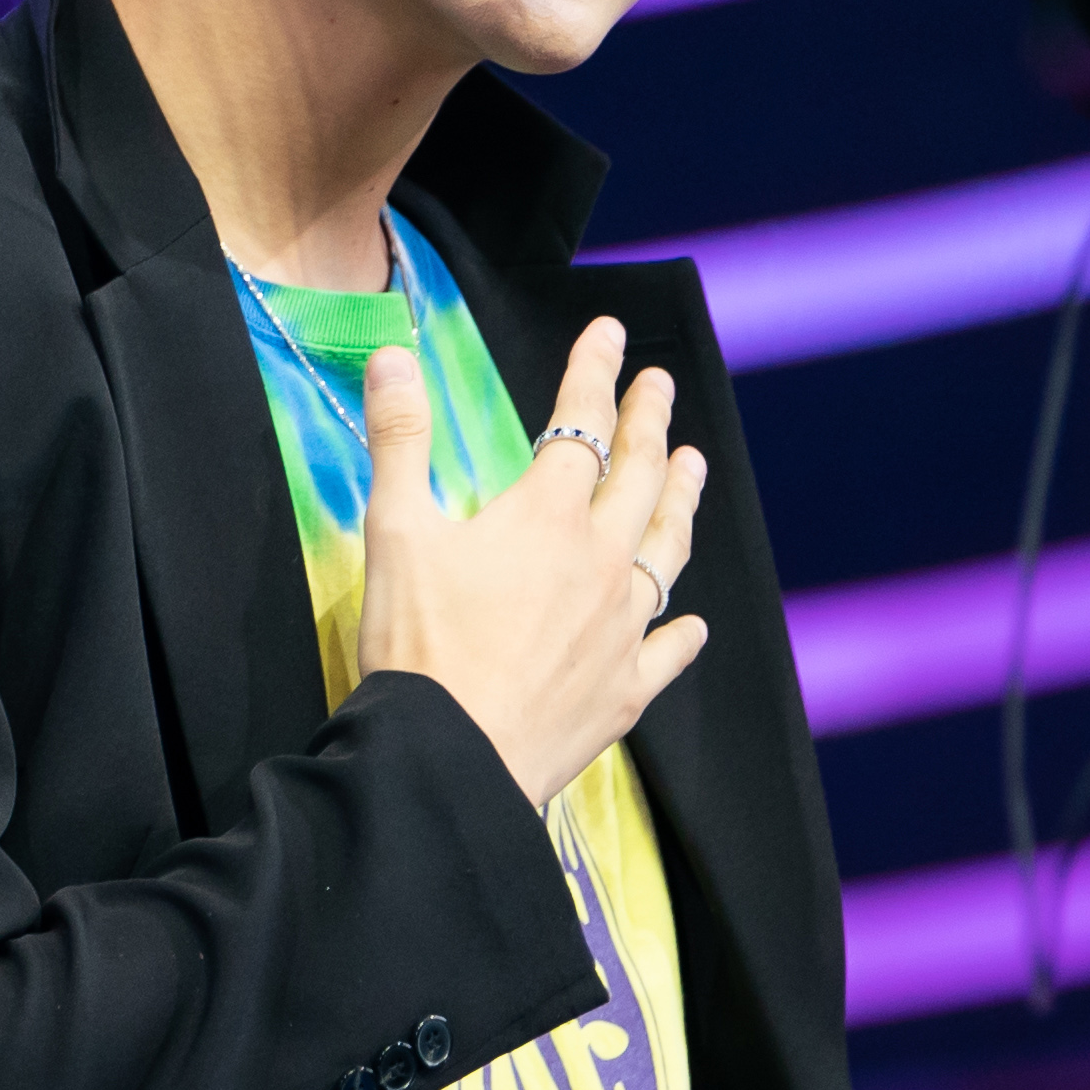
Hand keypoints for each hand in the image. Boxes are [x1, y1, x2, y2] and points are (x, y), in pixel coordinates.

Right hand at [356, 316, 707, 805]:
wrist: (450, 755)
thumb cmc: (418, 645)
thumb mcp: (394, 530)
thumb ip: (400, 439)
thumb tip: (394, 357)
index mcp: (547, 515)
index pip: (580, 423)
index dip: (594, 371)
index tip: (608, 334)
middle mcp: (600, 562)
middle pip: (640, 476)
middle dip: (651, 421)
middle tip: (660, 386)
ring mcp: (620, 627)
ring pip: (667, 550)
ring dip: (682, 502)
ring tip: (695, 468)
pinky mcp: (623, 690)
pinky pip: (667, 651)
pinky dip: (682, 630)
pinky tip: (692, 623)